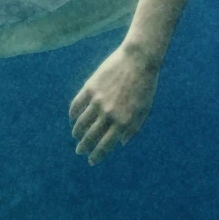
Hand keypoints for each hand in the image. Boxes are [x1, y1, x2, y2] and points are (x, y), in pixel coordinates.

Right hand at [69, 43, 158, 164]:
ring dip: (77, 132)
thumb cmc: (146, 85)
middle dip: (84, 147)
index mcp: (124, 121)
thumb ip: (133, 128)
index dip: (97, 155)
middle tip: (80, 151)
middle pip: (91, 136)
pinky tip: (72, 118)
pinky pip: (77, 105)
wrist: (139, 59)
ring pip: (81, 123)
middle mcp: (109, 114)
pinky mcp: (90, 87)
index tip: (91, 160)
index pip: (105, 145)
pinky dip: (73, 113)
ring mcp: (98, 101)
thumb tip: (122, 143)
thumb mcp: (144, 109)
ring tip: (76, 135)